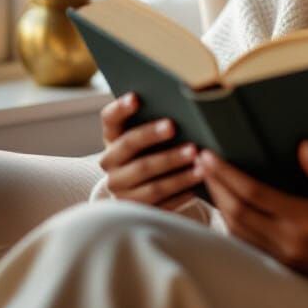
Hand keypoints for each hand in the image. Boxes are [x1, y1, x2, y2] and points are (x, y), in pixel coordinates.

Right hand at [98, 92, 202, 211]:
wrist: (144, 190)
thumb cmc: (155, 151)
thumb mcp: (151, 136)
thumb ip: (159, 120)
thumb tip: (186, 102)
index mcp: (113, 138)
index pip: (110, 119)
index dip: (120, 108)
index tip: (136, 97)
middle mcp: (111, 164)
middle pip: (129, 146)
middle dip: (151, 135)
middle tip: (173, 126)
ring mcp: (121, 190)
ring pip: (147, 178)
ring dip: (174, 168)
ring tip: (197, 158)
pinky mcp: (137, 211)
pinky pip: (160, 203)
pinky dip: (180, 193)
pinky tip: (197, 183)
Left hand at [194, 141, 307, 296]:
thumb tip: (303, 146)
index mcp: (304, 219)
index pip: (253, 193)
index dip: (227, 173)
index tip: (210, 156)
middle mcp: (287, 241)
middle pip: (236, 211)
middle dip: (215, 186)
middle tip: (200, 162)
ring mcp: (284, 258)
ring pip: (237, 231)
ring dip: (218, 205)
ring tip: (208, 182)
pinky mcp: (285, 268)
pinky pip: (247, 246)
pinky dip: (231, 226)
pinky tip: (228, 212)